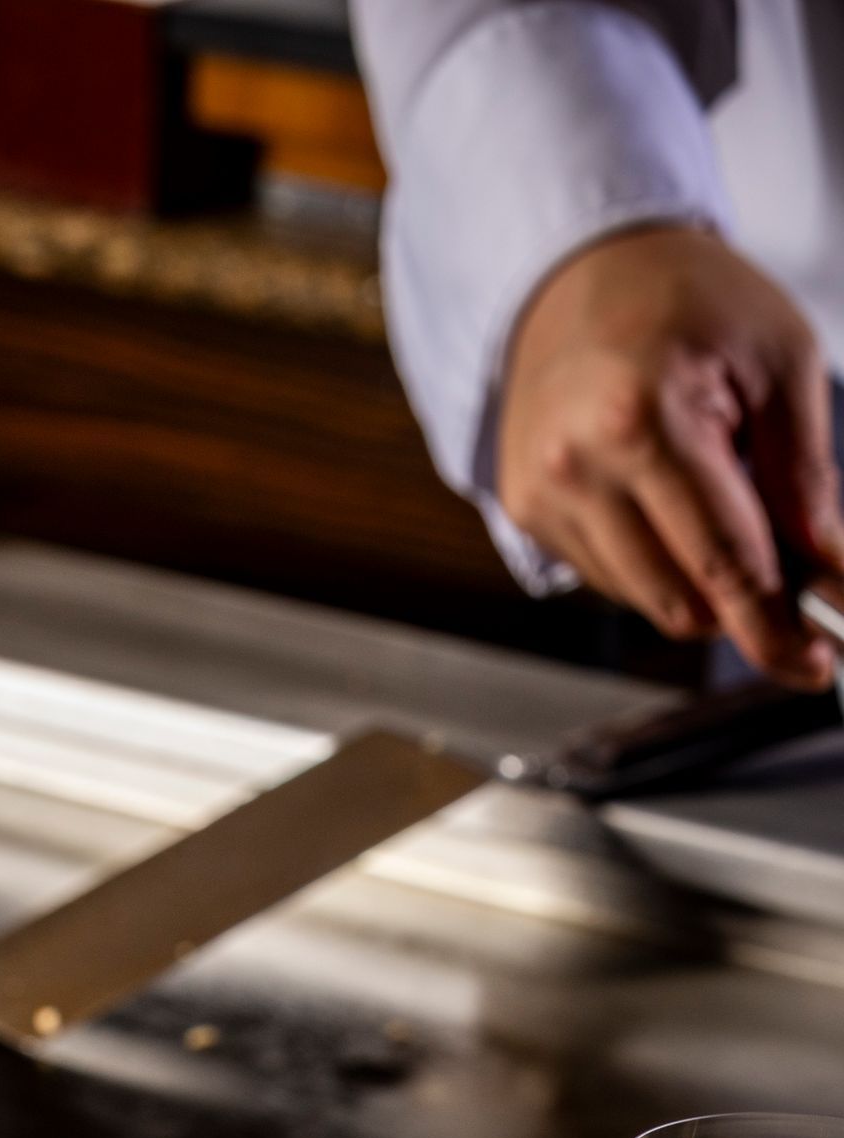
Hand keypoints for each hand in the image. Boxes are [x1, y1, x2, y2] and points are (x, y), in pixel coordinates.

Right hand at [496, 226, 841, 685]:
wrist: (581, 270)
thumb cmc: (685, 299)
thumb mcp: (780, 362)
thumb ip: (805, 480)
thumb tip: (830, 576)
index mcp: (645, 420)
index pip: (725, 564)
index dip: (776, 627)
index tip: (813, 664)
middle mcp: (579, 467)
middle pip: (684, 601)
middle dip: (746, 607)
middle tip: (795, 589)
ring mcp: (543, 496)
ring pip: (648, 602)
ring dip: (701, 582)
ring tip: (719, 504)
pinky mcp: (526, 512)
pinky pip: (611, 578)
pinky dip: (655, 562)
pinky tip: (664, 501)